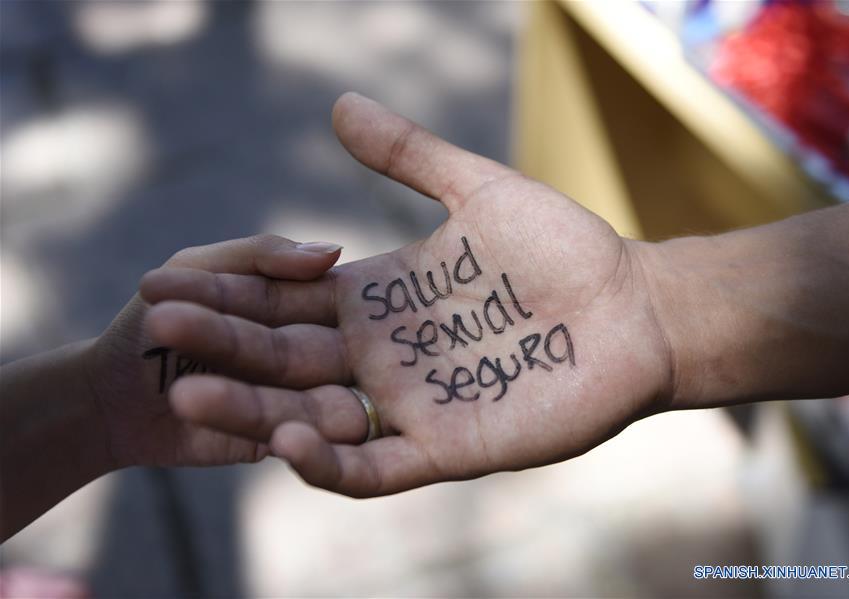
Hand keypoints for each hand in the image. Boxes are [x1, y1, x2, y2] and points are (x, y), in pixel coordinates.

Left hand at [87, 236, 341, 466]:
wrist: (107, 402)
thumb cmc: (147, 325)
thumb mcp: (196, 269)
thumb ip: (260, 255)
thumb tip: (333, 251)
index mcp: (296, 303)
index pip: (336, 296)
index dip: (357, 296)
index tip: (365, 295)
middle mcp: (308, 349)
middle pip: (336, 350)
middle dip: (342, 355)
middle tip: (338, 355)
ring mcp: (299, 397)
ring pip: (327, 402)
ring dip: (325, 407)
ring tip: (313, 401)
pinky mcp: (283, 440)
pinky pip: (306, 447)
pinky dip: (308, 448)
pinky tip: (293, 437)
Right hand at [142, 93, 675, 495]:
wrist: (633, 306)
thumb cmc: (563, 246)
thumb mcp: (475, 189)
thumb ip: (407, 154)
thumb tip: (338, 103)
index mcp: (380, 298)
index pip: (286, 300)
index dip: (228, 293)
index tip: (163, 282)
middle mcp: (383, 355)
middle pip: (285, 356)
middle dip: (220, 346)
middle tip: (157, 330)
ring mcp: (411, 405)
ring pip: (314, 414)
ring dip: (252, 408)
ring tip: (193, 392)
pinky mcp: (447, 448)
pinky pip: (374, 467)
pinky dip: (330, 461)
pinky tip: (290, 438)